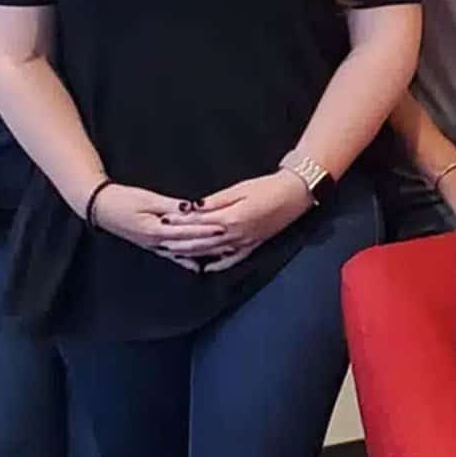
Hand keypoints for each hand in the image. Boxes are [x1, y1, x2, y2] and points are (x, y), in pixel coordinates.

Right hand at [89, 184, 221, 272]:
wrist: (101, 207)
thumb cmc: (122, 200)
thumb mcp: (148, 199)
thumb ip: (171, 206)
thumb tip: (192, 208)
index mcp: (155, 230)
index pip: (187, 232)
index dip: (206, 230)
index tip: (223, 227)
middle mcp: (156, 242)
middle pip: (188, 245)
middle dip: (209, 244)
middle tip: (229, 241)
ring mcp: (153, 246)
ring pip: (182, 253)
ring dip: (201, 253)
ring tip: (219, 253)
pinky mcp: (151, 244)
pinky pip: (172, 254)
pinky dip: (186, 259)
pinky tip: (196, 264)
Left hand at [158, 172, 312, 271]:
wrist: (295, 194)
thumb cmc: (268, 187)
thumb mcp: (240, 188)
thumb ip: (216, 201)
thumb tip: (194, 207)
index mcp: (231, 218)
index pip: (198, 222)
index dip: (180, 222)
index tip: (164, 220)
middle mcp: (235, 234)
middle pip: (202, 241)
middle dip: (180, 241)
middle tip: (161, 240)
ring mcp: (245, 242)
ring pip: (213, 252)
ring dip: (193, 253)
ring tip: (174, 252)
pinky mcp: (253, 244)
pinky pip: (233, 259)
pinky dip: (220, 265)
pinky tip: (208, 269)